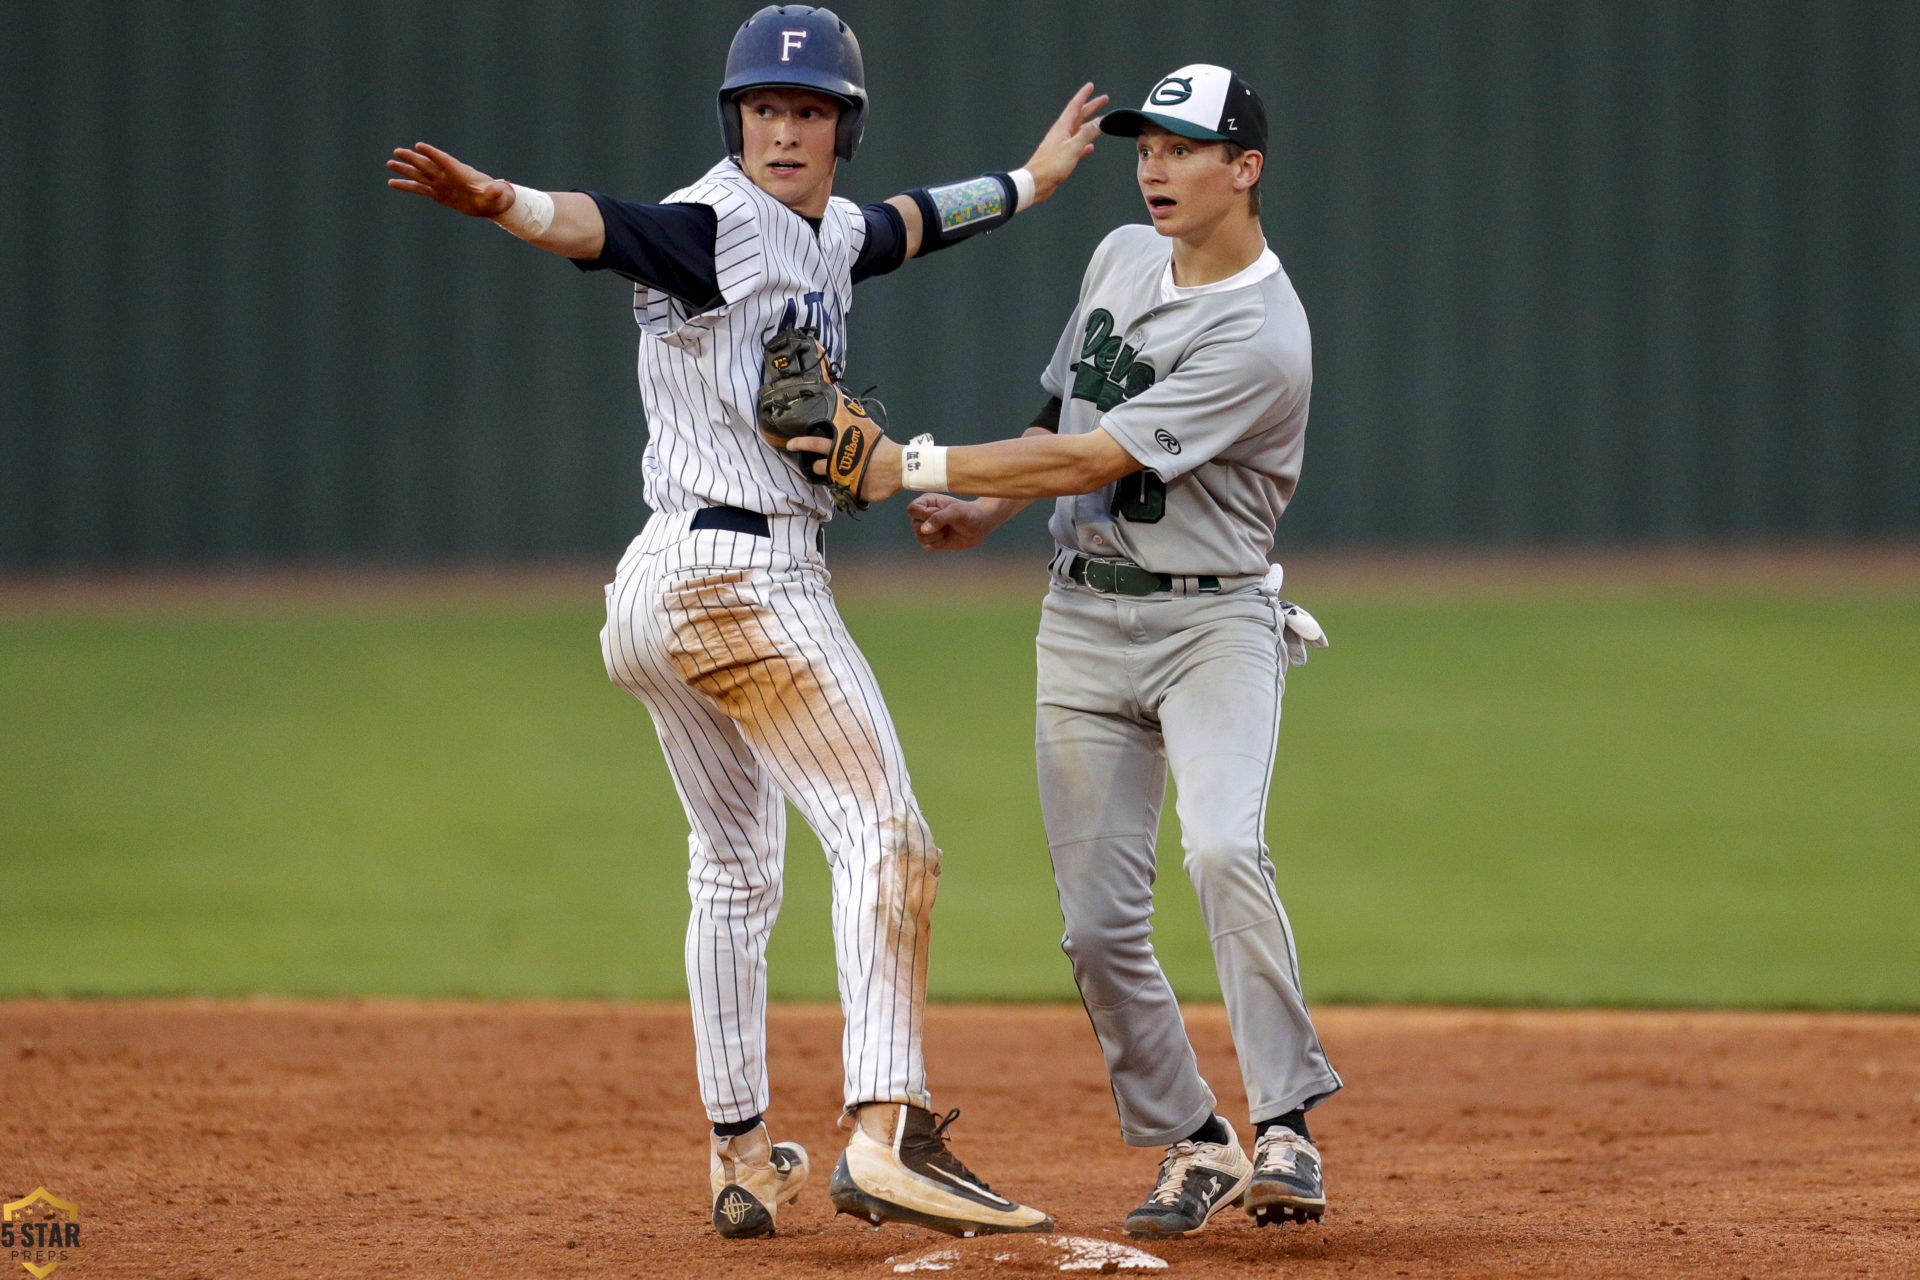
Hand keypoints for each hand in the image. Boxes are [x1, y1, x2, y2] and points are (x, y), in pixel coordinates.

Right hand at [386, 142, 514, 217]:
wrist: (490, 203)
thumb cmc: (495, 196)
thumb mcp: (496, 195)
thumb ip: (494, 191)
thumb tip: (497, 190)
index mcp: (460, 172)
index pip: (444, 160)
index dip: (432, 153)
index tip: (419, 146)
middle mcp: (447, 175)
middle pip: (427, 165)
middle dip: (413, 158)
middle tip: (397, 151)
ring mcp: (441, 184)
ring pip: (420, 175)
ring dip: (405, 170)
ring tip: (389, 163)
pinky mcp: (438, 194)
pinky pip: (419, 189)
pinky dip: (406, 186)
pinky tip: (392, 183)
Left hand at [787, 434, 903, 504]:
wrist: (900, 467)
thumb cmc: (884, 447)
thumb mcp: (867, 430)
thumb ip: (852, 423)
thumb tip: (845, 401)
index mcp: (841, 448)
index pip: (815, 444)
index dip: (801, 444)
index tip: (790, 445)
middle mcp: (840, 465)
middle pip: (819, 468)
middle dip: (820, 467)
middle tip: (827, 465)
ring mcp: (845, 480)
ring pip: (832, 481)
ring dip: (837, 477)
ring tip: (850, 472)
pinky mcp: (853, 493)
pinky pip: (847, 491)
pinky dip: (852, 487)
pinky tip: (862, 481)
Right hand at [907, 494, 996, 550]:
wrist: (980, 526)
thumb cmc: (969, 513)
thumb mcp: (956, 512)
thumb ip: (939, 518)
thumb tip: (924, 530)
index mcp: (927, 502)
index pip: (912, 509)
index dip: (923, 514)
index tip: (938, 513)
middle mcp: (925, 515)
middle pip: (914, 526)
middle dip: (932, 528)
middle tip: (947, 524)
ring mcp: (928, 529)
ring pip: (919, 538)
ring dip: (936, 537)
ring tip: (948, 530)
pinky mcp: (933, 541)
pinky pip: (927, 547)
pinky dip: (938, 545)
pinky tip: (947, 538)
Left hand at [1021, 83, 1108, 204]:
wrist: (1036, 183)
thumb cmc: (1051, 165)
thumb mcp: (1072, 147)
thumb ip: (1087, 134)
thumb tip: (1101, 121)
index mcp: (1062, 127)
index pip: (1075, 106)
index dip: (1084, 95)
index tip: (1091, 85)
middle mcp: (1061, 133)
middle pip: (1079, 116)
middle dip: (1091, 107)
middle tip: (1104, 99)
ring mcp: (1061, 145)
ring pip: (1079, 131)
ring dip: (1091, 125)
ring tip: (1101, 122)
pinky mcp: (1061, 157)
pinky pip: (1076, 147)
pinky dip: (1085, 145)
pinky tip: (1091, 148)